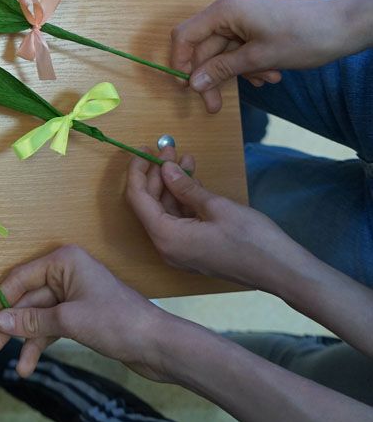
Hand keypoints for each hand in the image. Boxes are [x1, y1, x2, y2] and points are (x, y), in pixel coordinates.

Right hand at [0, 245, 172, 380]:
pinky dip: (40, 344)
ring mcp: (73, 296)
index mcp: (64, 261)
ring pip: (38, 317)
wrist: (157, 345)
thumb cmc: (117, 321)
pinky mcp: (79, 316)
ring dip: (25, 341)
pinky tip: (29, 364)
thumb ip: (31, 320)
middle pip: (27, 299)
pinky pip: (51, 327)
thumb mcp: (69, 320)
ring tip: (15, 366)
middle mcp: (66, 274)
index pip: (21, 278)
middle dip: (10, 325)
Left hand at [126, 144, 302, 288]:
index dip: (138, 172)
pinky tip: (194, 179)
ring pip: (167, 210)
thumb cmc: (253, 240)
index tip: (143, 150)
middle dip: (158, 175)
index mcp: (166, 237)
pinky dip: (185, 199)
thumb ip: (186, 187)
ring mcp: (181, 250)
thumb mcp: (217, 207)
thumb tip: (166, 169)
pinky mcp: (194, 249)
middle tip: (169, 149)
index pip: (138, 199)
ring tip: (185, 158)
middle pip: (151, 204)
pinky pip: (180, 220)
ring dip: (173, 184)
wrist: (283, 272)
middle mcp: (167, 247)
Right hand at [171, 0, 348, 112]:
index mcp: (225, 10)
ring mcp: (244, 15)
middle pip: (206, 47)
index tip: (186, 87)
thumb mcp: (259, 58)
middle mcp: (230, 8)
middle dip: (213, 76)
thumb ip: (222, 69)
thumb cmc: (304, 36)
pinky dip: (249, 63)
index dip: (181, 61)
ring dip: (237, 71)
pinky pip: (241, 46)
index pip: (186, 35)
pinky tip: (268, 75)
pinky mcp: (257, 22)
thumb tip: (194, 82)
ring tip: (262, 82)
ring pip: (225, 50)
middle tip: (214, 105)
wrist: (345, 25)